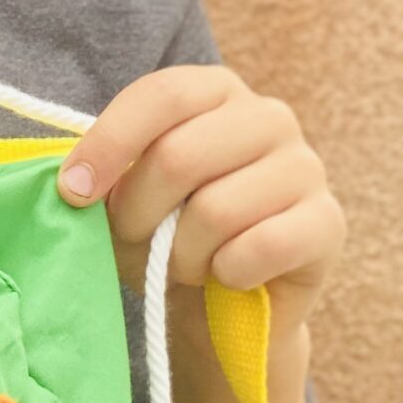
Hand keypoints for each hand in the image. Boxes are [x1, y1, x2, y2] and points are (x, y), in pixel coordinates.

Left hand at [54, 65, 344, 348]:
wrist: (221, 309)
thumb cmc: (165, 238)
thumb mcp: (123, 199)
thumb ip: (102, 176)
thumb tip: (73, 181)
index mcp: (216, 92)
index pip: (162, 95)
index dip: (110, 143)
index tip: (73, 191)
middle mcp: (269, 117)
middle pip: (180, 156)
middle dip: (139, 213)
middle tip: (138, 242)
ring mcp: (306, 167)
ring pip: (216, 210)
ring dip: (183, 254)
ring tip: (187, 263)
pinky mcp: (328, 223)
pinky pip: (260, 247)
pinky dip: (227, 273)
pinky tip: (229, 276)